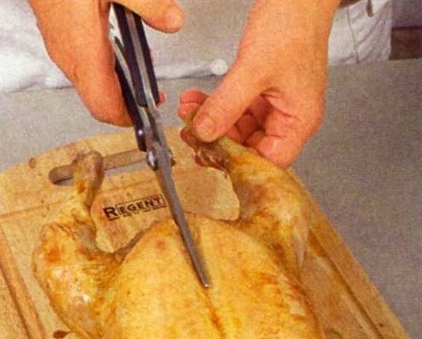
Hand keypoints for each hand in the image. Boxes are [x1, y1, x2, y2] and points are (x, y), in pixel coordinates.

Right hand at [28, 0, 183, 124]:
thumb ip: (148, 4)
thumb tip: (173, 21)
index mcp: (86, 53)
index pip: (105, 108)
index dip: (128, 119)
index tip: (149, 113)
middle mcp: (71, 60)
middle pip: (99, 104)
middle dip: (127, 107)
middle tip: (150, 98)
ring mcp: (63, 52)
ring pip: (91, 90)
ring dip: (116, 91)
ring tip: (139, 80)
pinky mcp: (60, 42)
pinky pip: (84, 73)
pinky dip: (105, 75)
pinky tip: (118, 58)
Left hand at [178, 0, 339, 167]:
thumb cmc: (293, 24)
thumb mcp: (253, 69)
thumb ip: (226, 105)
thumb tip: (204, 132)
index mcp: (299, 122)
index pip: (268, 162)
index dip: (239, 163)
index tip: (210, 154)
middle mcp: (289, 119)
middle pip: (251, 148)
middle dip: (219, 140)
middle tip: (192, 134)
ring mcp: (276, 107)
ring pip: (240, 129)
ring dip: (214, 122)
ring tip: (190, 113)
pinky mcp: (264, 94)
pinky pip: (238, 110)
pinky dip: (218, 107)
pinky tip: (199, 101)